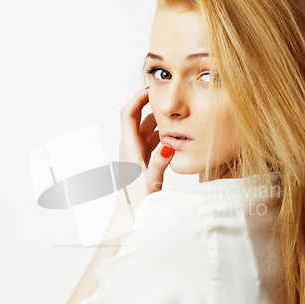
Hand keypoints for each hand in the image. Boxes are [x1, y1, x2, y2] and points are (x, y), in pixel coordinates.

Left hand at [118, 86, 173, 210]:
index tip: (152, 88)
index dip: (138, 97)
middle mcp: (130, 146)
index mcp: (129, 147)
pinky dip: (161, 133)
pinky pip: (151, 139)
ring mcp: (135, 153)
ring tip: (176, 112)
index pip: (128, 113)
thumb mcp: (150, 182)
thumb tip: (168, 146)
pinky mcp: (141, 159)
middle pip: (137, 116)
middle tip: (167, 95)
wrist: (129, 215)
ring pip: (146, 128)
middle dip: (150, 104)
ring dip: (158, 119)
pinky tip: (175, 134)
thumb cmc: (137, 201)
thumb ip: (160, 164)